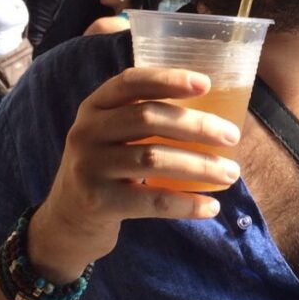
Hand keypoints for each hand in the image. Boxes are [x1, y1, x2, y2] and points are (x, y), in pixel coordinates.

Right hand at [28, 67, 241, 280]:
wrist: (66, 220)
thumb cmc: (106, 168)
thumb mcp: (111, 134)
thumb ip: (144, 117)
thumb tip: (214, 114)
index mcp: (94, 106)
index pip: (131, 82)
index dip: (168, 79)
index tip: (206, 84)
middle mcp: (86, 131)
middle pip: (148, 118)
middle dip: (197, 126)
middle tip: (233, 136)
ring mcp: (89, 167)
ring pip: (154, 159)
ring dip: (200, 166)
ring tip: (231, 174)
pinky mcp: (97, 203)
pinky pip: (152, 200)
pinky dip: (186, 204)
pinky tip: (211, 207)